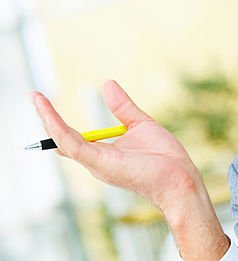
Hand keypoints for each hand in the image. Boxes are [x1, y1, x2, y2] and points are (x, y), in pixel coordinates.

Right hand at [31, 80, 227, 260]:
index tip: (44, 102)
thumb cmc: (165, 158)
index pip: (72, 138)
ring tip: (36, 98)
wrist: (179, 178)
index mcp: (102, 153)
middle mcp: (94, 161)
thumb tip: (107, 83)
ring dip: (47, 118)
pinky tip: (48, 113)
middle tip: (34, 96)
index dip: (56, 121)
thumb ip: (122, 106)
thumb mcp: (140, 124)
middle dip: (46, 118)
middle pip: (61, 138)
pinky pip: (72, 143)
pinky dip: (58, 127)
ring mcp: (95, 163)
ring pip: (62, 139)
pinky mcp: (99, 162)